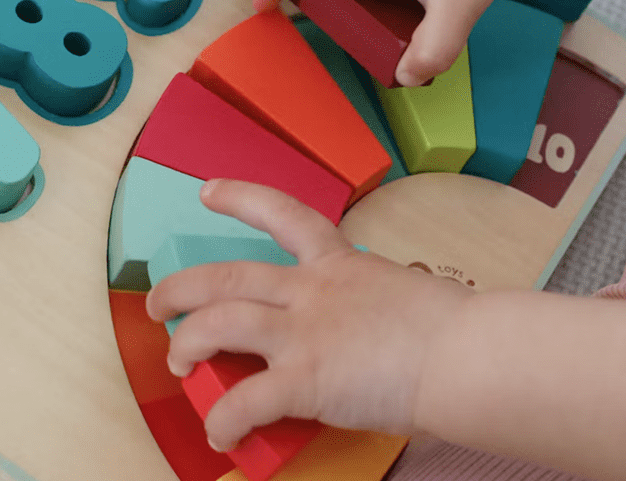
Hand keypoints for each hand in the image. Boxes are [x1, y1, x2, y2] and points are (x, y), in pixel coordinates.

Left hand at [146, 179, 473, 450]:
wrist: (468, 354)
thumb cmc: (457, 331)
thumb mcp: (407, 297)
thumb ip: (375, 309)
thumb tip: (374, 337)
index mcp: (340, 266)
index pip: (284, 215)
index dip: (240, 198)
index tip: (210, 191)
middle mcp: (312, 291)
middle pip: (226, 276)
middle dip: (180, 287)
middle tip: (158, 302)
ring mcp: (303, 332)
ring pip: (217, 324)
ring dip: (187, 343)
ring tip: (178, 362)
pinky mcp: (304, 379)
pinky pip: (243, 401)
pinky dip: (221, 421)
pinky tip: (218, 434)